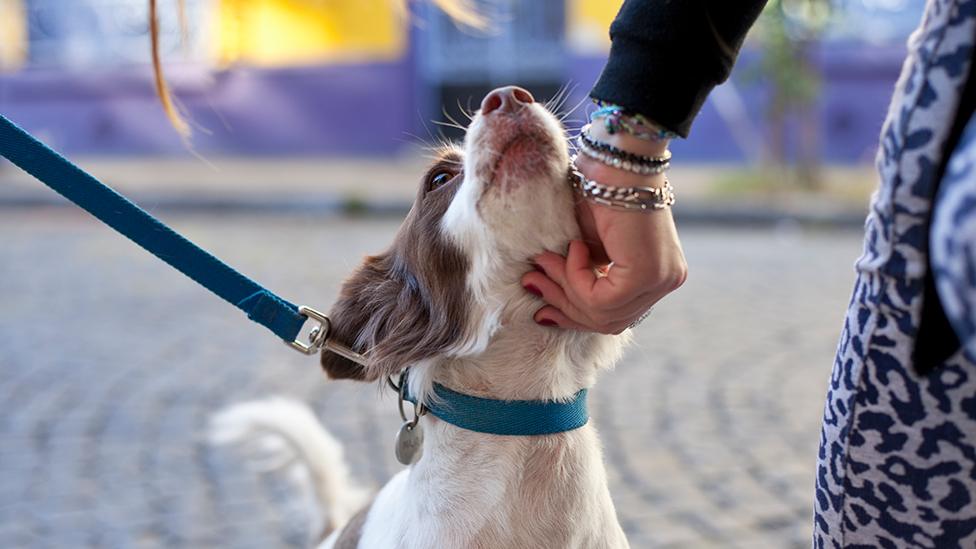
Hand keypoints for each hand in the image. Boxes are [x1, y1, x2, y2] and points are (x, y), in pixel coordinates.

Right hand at [520, 125, 686, 333]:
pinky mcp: (648, 274)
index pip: (614, 315)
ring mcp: (662, 279)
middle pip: (608, 321)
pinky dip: (577, 276)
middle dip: (563, 304)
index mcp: (657, 274)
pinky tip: (575, 246)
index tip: (538, 299)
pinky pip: (602, 298)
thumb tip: (543, 308)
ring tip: (549, 257)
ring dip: (566, 286)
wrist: (618, 156)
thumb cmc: (599, 186)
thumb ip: (579, 274)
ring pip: (603, 314)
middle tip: (531, 280)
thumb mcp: (585, 242)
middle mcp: (666, 280)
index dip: (572, 312)